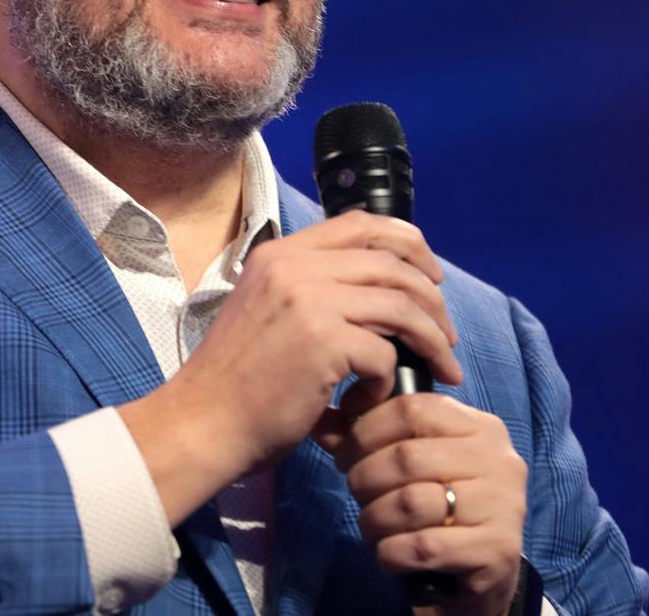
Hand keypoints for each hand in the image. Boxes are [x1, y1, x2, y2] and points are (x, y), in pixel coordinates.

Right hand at [117, 212, 462, 524]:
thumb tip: (376, 292)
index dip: (407, 243)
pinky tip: (373, 398)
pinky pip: (384, 352)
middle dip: (432, 299)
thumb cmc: (236, 381)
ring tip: (441, 365)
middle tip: (446, 333)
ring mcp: (308, 300)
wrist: (202, 423)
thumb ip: (310, 290)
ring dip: (431, 338)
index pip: (360, 225)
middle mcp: (294, 266)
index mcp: (280, 254)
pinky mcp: (322, 341)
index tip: (430, 275)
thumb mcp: (266, 311)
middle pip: (392, 263)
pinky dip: (388, 379)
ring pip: (400, 305)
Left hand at [315, 393, 527, 615]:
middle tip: (357, 494)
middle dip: (364, 478)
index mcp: (480, 427)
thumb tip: (322, 422)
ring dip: (374, 519)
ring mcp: (504, 505)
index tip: (344, 453)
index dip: (366, 429)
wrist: (488, 569)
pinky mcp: (497, 549)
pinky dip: (390, 553)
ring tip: (370, 527)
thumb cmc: (445, 507)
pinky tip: (388, 554)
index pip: (412, 407)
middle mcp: (499, 460)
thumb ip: (372, 439)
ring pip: (410, 503)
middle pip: (406, 456)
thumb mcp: (416, 467)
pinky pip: (422, 547)